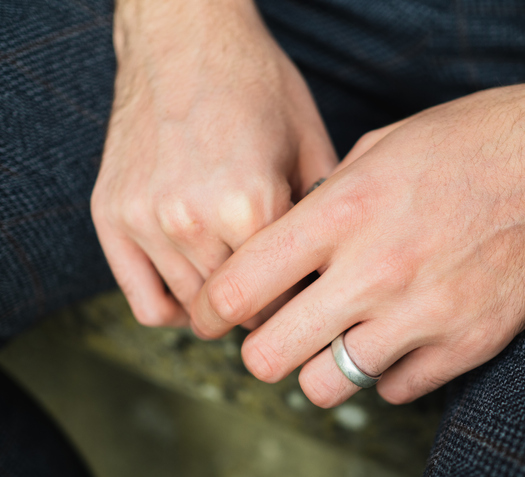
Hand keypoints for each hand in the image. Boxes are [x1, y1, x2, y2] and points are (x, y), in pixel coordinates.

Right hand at [91, 0, 335, 326]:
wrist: (185, 35)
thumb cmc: (255, 83)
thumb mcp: (311, 143)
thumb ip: (321, 215)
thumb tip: (328, 271)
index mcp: (251, 204)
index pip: (285, 296)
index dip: (303, 297)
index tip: (307, 291)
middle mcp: (192, 220)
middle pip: (240, 310)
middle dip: (266, 306)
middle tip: (277, 290)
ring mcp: (146, 220)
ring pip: (195, 309)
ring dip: (222, 308)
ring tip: (241, 286)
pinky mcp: (112, 216)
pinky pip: (144, 302)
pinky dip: (174, 308)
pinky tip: (196, 289)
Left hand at [190, 38, 524, 406]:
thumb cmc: (475, 141)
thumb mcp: (382, 149)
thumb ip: (327, 202)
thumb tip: (291, 247)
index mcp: (342, 213)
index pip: (240, 287)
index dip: (212, 309)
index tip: (215, 315)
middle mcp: (376, 271)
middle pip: (271, 356)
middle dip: (262, 351)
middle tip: (275, 336)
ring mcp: (424, 315)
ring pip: (328, 386)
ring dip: (321, 369)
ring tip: (338, 340)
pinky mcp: (469, 345)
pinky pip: (397, 391)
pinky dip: (387, 373)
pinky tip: (399, 339)